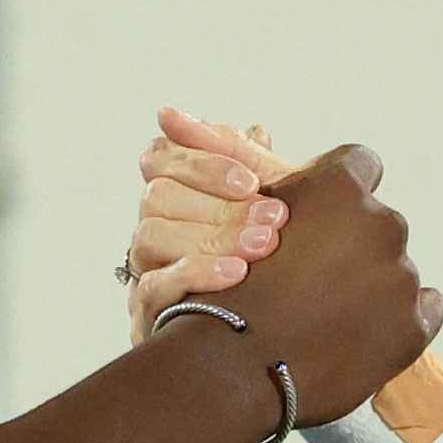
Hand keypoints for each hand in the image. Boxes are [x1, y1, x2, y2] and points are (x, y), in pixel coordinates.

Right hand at [122, 104, 290, 334]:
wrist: (296, 328)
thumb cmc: (280, 257)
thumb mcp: (271, 197)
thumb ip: (234, 154)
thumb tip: (170, 115)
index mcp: (176, 196)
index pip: (160, 158)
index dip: (201, 163)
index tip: (250, 181)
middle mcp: (153, 230)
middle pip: (157, 197)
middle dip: (220, 206)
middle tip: (274, 220)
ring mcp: (146, 273)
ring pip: (149, 237)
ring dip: (210, 238)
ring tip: (261, 248)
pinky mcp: (149, 318)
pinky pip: (154, 287)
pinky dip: (195, 275)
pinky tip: (235, 275)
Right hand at [207, 140, 439, 427]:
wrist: (231, 371)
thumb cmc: (222, 290)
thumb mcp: (233, 215)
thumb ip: (256, 172)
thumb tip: (257, 128)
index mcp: (339, 188)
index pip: (359, 165)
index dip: (339, 192)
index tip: (320, 218)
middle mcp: (380, 223)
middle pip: (376, 225)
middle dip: (353, 246)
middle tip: (314, 283)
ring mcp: (400, 276)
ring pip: (395, 269)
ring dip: (371, 285)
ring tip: (329, 318)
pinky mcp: (412, 326)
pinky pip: (426, 308)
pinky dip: (400, 318)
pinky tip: (363, 334)